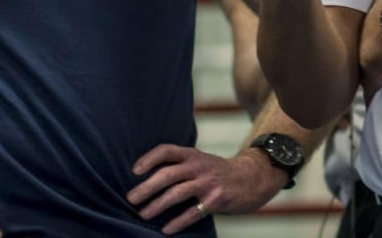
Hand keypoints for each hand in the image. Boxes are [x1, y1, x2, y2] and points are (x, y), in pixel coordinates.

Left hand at [127, 144, 285, 234]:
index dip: (149, 159)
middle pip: (168, 174)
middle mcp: (199, 166)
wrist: (251, 178)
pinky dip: (178, 222)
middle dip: (147, 187)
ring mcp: (209, 183)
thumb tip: (146, 179)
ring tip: (142, 214)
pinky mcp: (217, 200)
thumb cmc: (217, 172)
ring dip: (157, 204)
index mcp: (192, 155)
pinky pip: (194, 212)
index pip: (166, 150)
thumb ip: (179, 166)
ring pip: (178, 193)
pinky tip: (166, 229)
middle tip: (130, 198)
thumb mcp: (200, 161)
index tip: (134, 171)